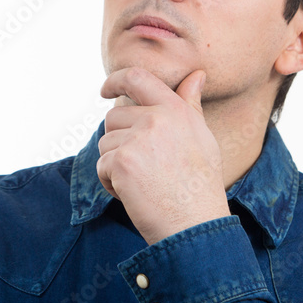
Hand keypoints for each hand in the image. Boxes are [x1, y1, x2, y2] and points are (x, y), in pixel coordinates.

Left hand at [96, 67, 230, 244]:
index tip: (105, 90)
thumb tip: (196, 75)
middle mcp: (156, 118)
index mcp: (175, 109)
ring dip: (114, 164)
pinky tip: (134, 194)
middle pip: (114, 116)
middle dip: (118, 140)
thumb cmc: (201, 186)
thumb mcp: (202, 138)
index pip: (137, 77)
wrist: (196, 226)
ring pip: (105, 143)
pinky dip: (110, 183)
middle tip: (142, 168)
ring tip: (143, 183)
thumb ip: (190, 105)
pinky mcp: (122, 161)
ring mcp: (138, 138)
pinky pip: (101, 165)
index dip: (115, 80)